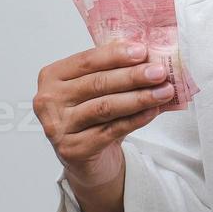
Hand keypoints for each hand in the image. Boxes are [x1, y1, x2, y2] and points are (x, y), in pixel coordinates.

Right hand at [34, 39, 179, 190]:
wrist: (86, 159)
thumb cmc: (91, 116)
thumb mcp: (98, 89)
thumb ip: (115, 71)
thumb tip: (148, 57)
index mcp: (52, 76)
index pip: (86, 61)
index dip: (116, 55)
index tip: (143, 51)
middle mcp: (48, 100)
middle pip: (97, 83)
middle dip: (133, 76)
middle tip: (160, 72)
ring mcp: (57, 126)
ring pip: (105, 107)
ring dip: (139, 98)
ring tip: (164, 91)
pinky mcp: (72, 149)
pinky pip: (111, 130)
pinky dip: (135, 119)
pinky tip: (153, 111)